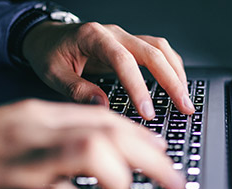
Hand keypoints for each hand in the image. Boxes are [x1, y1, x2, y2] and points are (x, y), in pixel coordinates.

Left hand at [22, 22, 194, 119]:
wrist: (46, 37)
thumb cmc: (48, 53)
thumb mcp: (53, 74)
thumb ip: (77, 90)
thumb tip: (104, 107)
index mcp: (93, 37)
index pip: (123, 61)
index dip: (138, 86)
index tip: (147, 111)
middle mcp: (113, 34)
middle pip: (152, 52)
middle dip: (172, 81)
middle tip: (184, 106)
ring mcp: (123, 38)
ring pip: (159, 49)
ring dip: (176, 73)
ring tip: (185, 98)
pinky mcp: (127, 46)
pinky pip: (156, 52)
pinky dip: (169, 67)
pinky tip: (175, 83)